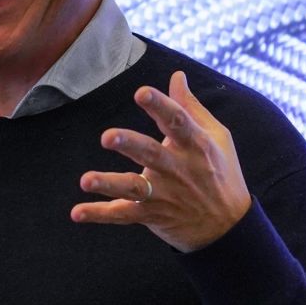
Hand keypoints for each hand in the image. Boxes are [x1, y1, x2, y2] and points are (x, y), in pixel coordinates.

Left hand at [71, 70, 251, 252]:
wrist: (229, 228)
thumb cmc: (221, 173)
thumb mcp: (217, 137)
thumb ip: (191, 107)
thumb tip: (176, 76)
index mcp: (195, 145)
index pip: (177, 121)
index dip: (160, 106)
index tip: (141, 93)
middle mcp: (178, 169)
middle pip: (151, 154)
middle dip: (130, 145)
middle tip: (107, 137)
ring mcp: (164, 194)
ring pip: (134, 188)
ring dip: (109, 184)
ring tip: (86, 180)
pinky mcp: (152, 215)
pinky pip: (123, 215)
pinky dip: (100, 215)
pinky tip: (76, 213)